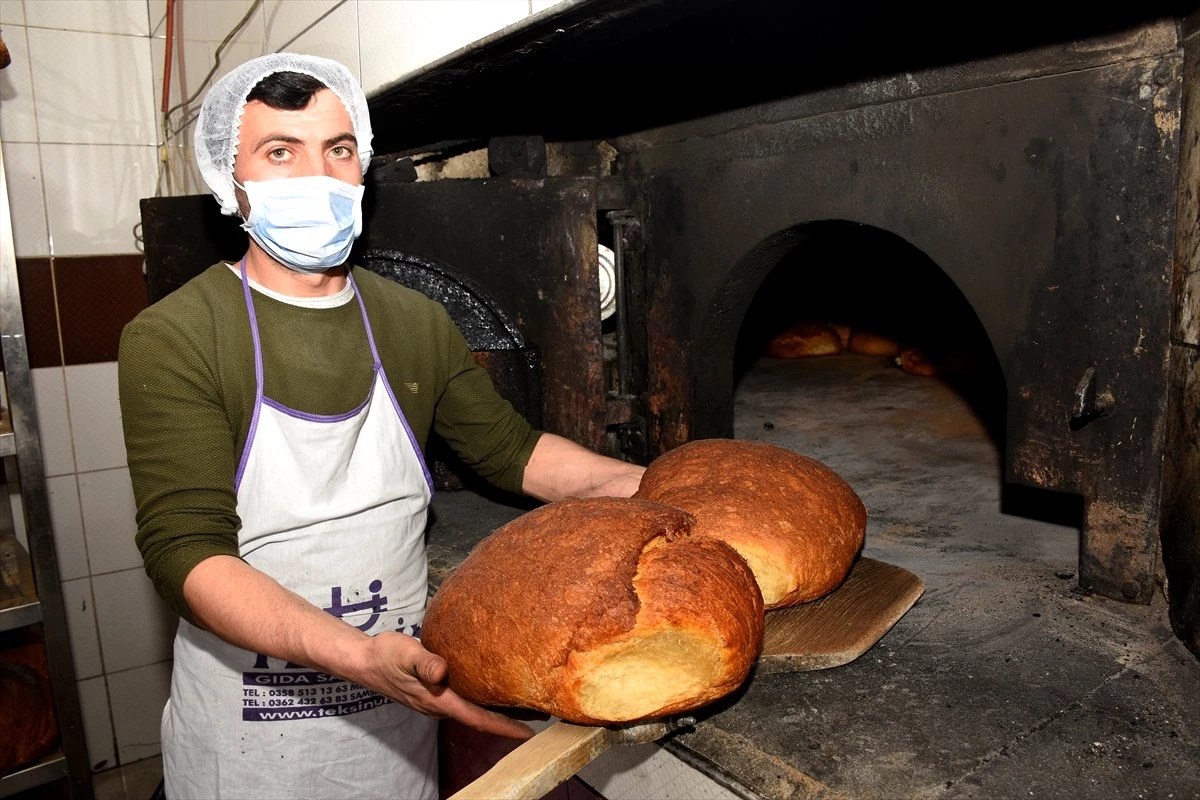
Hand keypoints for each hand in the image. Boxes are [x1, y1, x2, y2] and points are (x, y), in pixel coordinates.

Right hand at [353, 631, 533, 739]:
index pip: (478, 719)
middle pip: (482, 719)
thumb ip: (425, 663)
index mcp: (439, 701)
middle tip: (541, 713)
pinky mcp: (435, 693)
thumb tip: (442, 671)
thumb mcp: (406, 654)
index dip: (504, 727)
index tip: (530, 731)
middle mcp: (441, 706)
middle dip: (511, 719)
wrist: (365, 661)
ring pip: (475, 711)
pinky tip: (495, 689)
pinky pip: (466, 702)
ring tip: (527, 703)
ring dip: (500, 711)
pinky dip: (485, 700)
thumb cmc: (387, 656)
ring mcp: (437, 702)